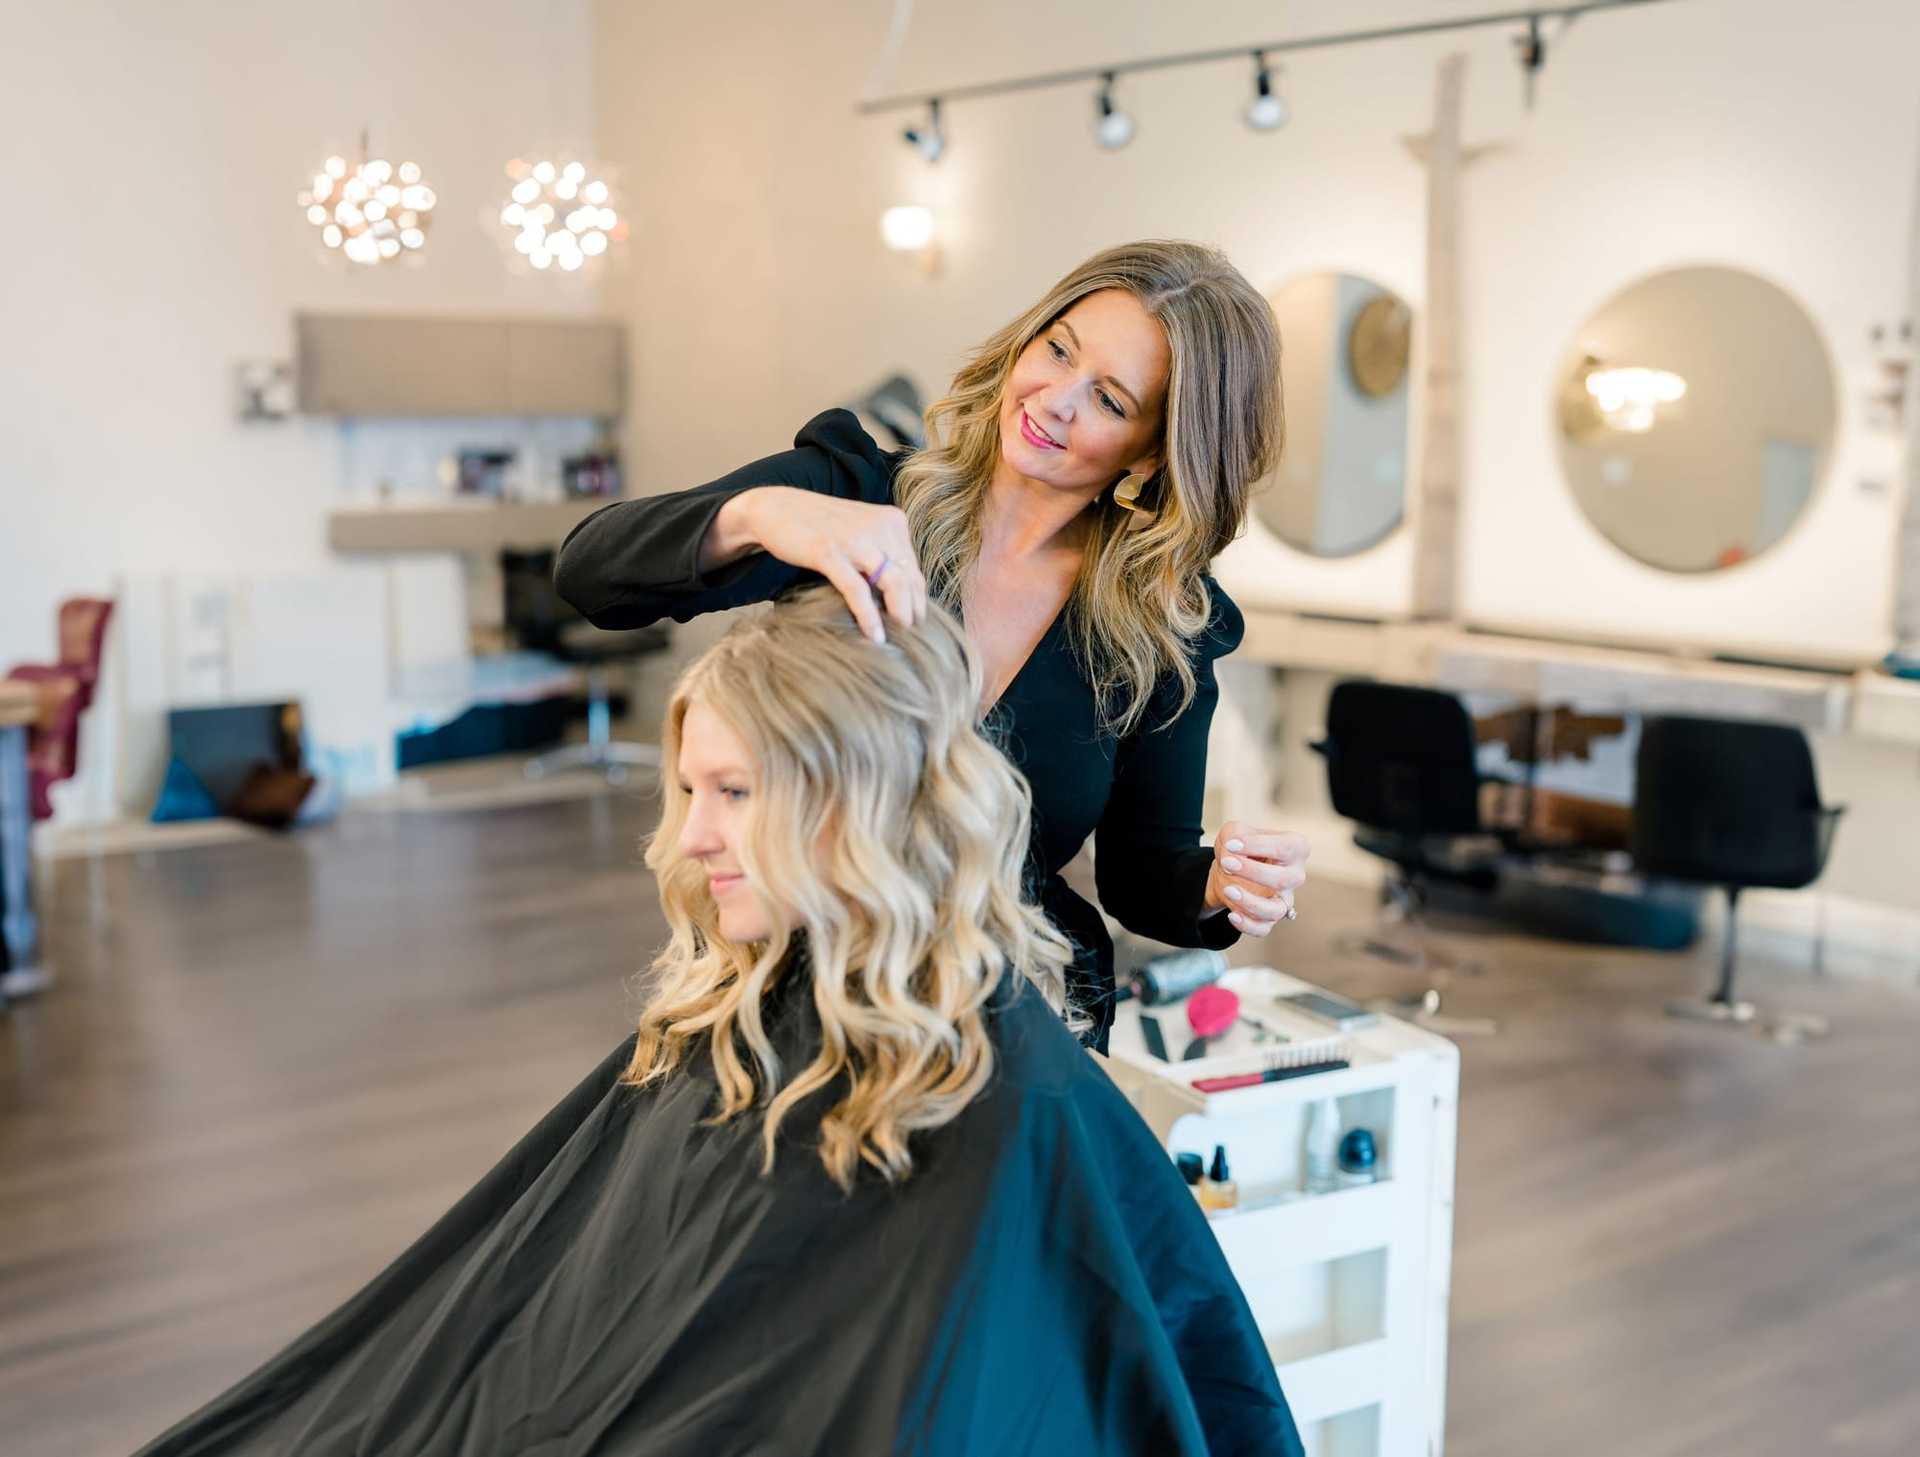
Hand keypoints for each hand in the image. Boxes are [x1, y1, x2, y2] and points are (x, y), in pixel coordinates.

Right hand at [741, 487, 928, 642]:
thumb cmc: (821, 525)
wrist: (776, 508)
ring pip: (893, 583)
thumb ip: (883, 553)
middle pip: (909, 578)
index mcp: (892, 520)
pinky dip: (869, 616)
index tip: (917, 623)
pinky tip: (874, 635)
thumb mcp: (860, 532)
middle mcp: (879, 526)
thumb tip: (905, 594)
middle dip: (913, 611)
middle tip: (911, 637)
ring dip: (900, 615)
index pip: (914, 568)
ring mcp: (855, 538)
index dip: (918, 599)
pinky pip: (858, 591)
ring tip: (900, 638)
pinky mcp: (829, 552)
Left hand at [1203, 822, 1309, 938]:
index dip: (1258, 846)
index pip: (1285, 847)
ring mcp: (1284, 899)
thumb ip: (1234, 835)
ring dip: (1250, 902)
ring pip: (1276, 910)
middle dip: (1253, 872)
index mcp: (1296, 848)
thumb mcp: (1234, 831)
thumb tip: (1232, 854)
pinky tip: (1232, 915)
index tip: (1231, 844)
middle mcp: (1295, 875)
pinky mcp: (1270, 918)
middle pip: (1283, 880)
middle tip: (1227, 863)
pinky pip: (1263, 928)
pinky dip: (1247, 925)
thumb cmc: (1239, 846)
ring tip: (1228, 890)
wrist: (1228, 869)